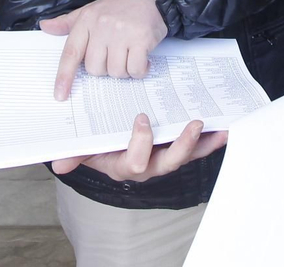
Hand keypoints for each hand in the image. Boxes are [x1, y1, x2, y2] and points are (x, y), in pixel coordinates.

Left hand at [40, 0, 167, 100]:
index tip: (60, 94)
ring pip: (116, 72)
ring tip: (130, 53)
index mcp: (87, 20)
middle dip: (106, 68)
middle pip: (95, 69)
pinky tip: (143, 58)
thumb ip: (67, 22)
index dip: (64, 76)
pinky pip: (135, 70)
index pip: (71, 52)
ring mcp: (122, 33)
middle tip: (116, 54)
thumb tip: (45, 27)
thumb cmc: (120, 7)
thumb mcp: (91, 10)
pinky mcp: (141, 39)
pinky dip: (140, 70)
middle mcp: (102, 26)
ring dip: (125, 69)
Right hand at [51, 115, 227, 182]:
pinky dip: (210, 140)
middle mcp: (147, 165)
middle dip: (182, 145)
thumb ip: (74, 153)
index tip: (141, 118)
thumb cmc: (95, 141)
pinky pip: (196, 148)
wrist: (108, 139)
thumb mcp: (83, 147)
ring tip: (219, 128)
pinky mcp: (176, 148)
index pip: (136, 162)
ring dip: (203, 143)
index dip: (141, 143)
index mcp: (124, 165)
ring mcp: (163, 157)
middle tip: (193, 124)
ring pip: (185, 156)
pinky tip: (225, 129)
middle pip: (168, 163)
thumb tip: (58, 164)